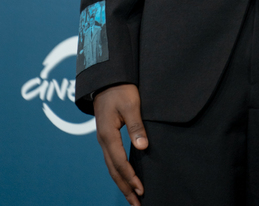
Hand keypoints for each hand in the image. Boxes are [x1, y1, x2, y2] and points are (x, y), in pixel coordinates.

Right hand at [94, 83, 148, 205]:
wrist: (107, 78)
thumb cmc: (120, 89)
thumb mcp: (131, 105)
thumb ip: (136, 126)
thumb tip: (143, 147)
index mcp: (107, 135)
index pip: (120, 163)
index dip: (131, 177)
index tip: (141, 189)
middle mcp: (103, 140)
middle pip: (113, 171)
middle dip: (125, 188)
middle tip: (136, 204)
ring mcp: (103, 139)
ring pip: (111, 167)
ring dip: (121, 183)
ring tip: (132, 197)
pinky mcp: (107, 136)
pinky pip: (111, 160)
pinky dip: (118, 172)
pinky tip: (125, 178)